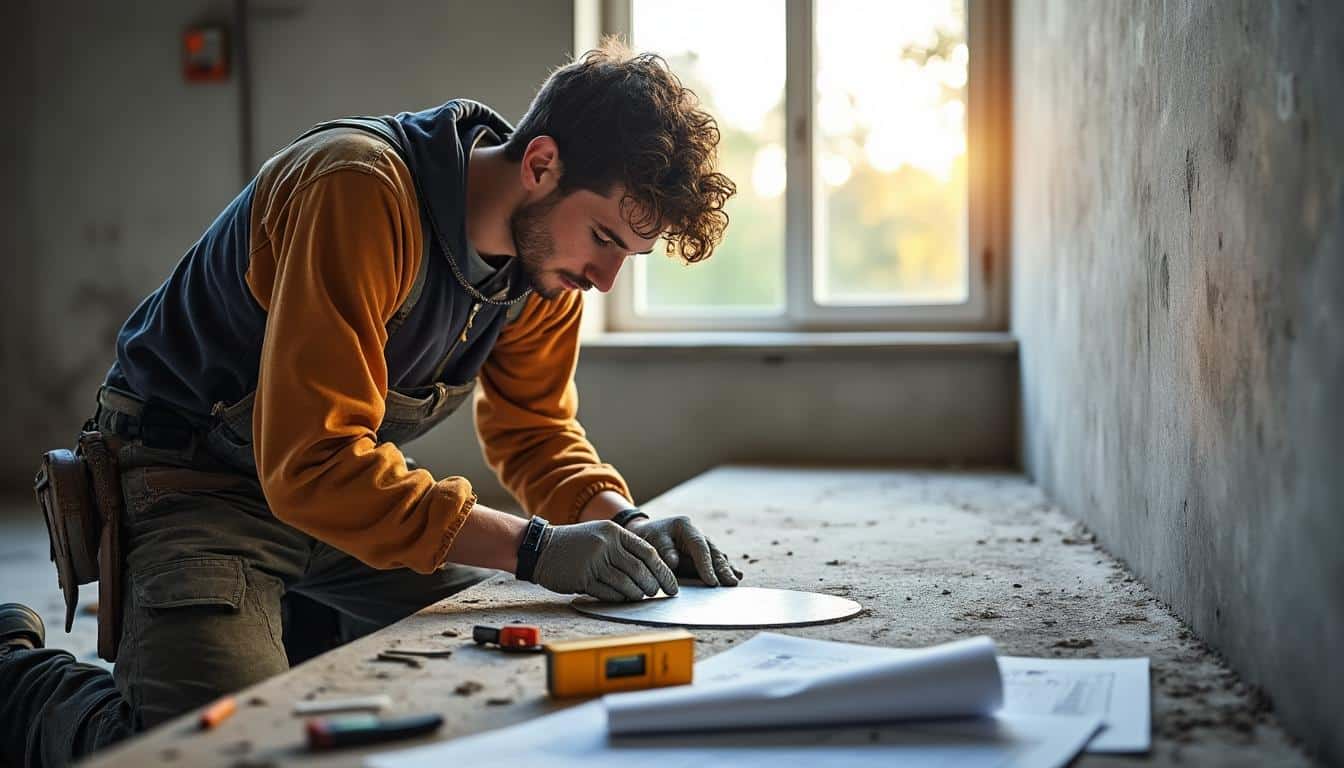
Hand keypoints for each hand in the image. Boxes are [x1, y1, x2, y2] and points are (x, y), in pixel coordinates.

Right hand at [532, 520, 679, 601]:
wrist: (540, 547)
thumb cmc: (575, 544)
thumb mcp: (600, 534)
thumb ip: (624, 548)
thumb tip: (652, 571)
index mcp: (614, 532)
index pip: (648, 552)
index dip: (664, 571)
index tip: (672, 585)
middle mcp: (606, 545)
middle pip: (640, 570)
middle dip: (653, 585)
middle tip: (657, 593)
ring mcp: (594, 562)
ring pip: (627, 584)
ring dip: (637, 594)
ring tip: (641, 597)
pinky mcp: (583, 578)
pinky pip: (609, 593)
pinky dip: (620, 599)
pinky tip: (624, 599)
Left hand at [626, 516, 741, 586]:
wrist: (642, 534)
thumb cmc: (644, 538)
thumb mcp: (649, 541)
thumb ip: (663, 551)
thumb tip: (675, 562)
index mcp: (684, 525)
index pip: (698, 546)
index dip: (706, 564)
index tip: (711, 581)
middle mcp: (696, 531)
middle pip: (712, 550)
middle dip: (722, 568)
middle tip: (731, 583)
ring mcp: (700, 541)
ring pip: (716, 555)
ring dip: (726, 568)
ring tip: (735, 580)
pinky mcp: (700, 551)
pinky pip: (714, 559)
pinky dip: (724, 567)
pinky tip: (735, 575)